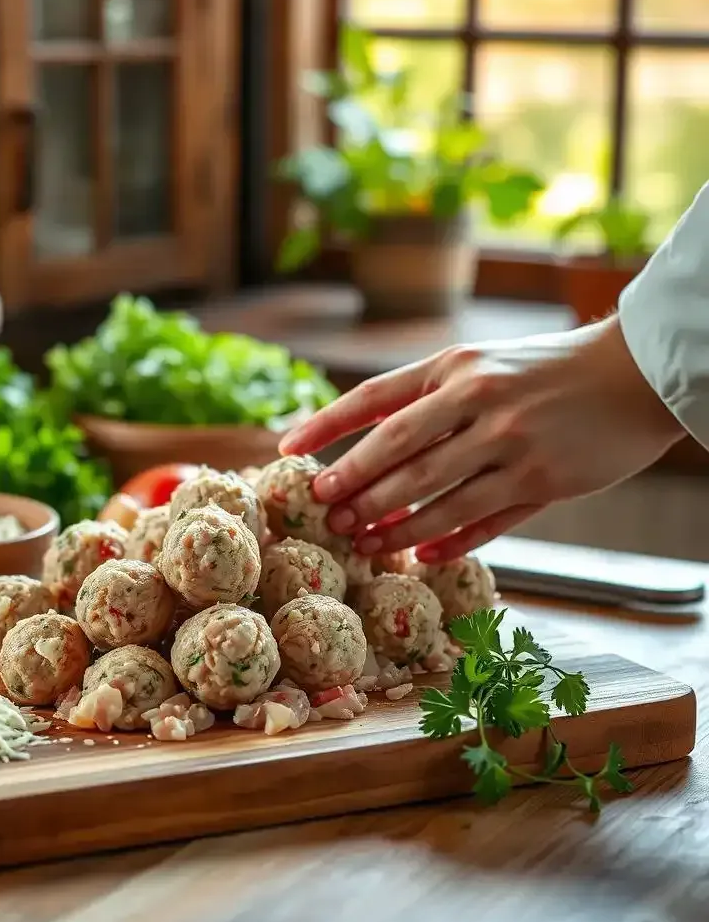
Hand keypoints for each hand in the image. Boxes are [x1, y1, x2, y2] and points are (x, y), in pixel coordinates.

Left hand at [279, 316, 683, 562]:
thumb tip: (368, 440)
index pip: (373, 397)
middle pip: (396, 452)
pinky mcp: (542, 483)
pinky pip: (482, 522)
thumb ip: (428, 398)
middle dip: (352, 485)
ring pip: (433, 496)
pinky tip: (421, 557)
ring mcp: (510, 445)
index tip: (288, 449)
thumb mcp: (479, 364)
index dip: (326, 425)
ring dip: (391, 525)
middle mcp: (477, 402)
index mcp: (453, 368)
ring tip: (360, 541)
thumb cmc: (544, 370)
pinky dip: (446, 542)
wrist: (633, 373)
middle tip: (324, 509)